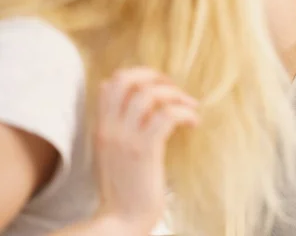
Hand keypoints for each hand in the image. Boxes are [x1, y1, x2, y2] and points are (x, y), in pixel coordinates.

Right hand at [93, 68, 198, 234]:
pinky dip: (184, 113)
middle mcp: (109, 129)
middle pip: (126, 80)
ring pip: (149, 95)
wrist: (122, 221)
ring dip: (176, 95)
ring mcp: (125, 139)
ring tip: (190, 107)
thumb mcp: (111, 153)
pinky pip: (166, 116)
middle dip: (155, 76)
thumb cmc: (125, 188)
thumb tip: (117, 96)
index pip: (111, 83)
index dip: (139, 75)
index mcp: (101, 128)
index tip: (160, 86)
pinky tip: (193, 123)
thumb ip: (115, 126)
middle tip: (175, 89)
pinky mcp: (145, 151)